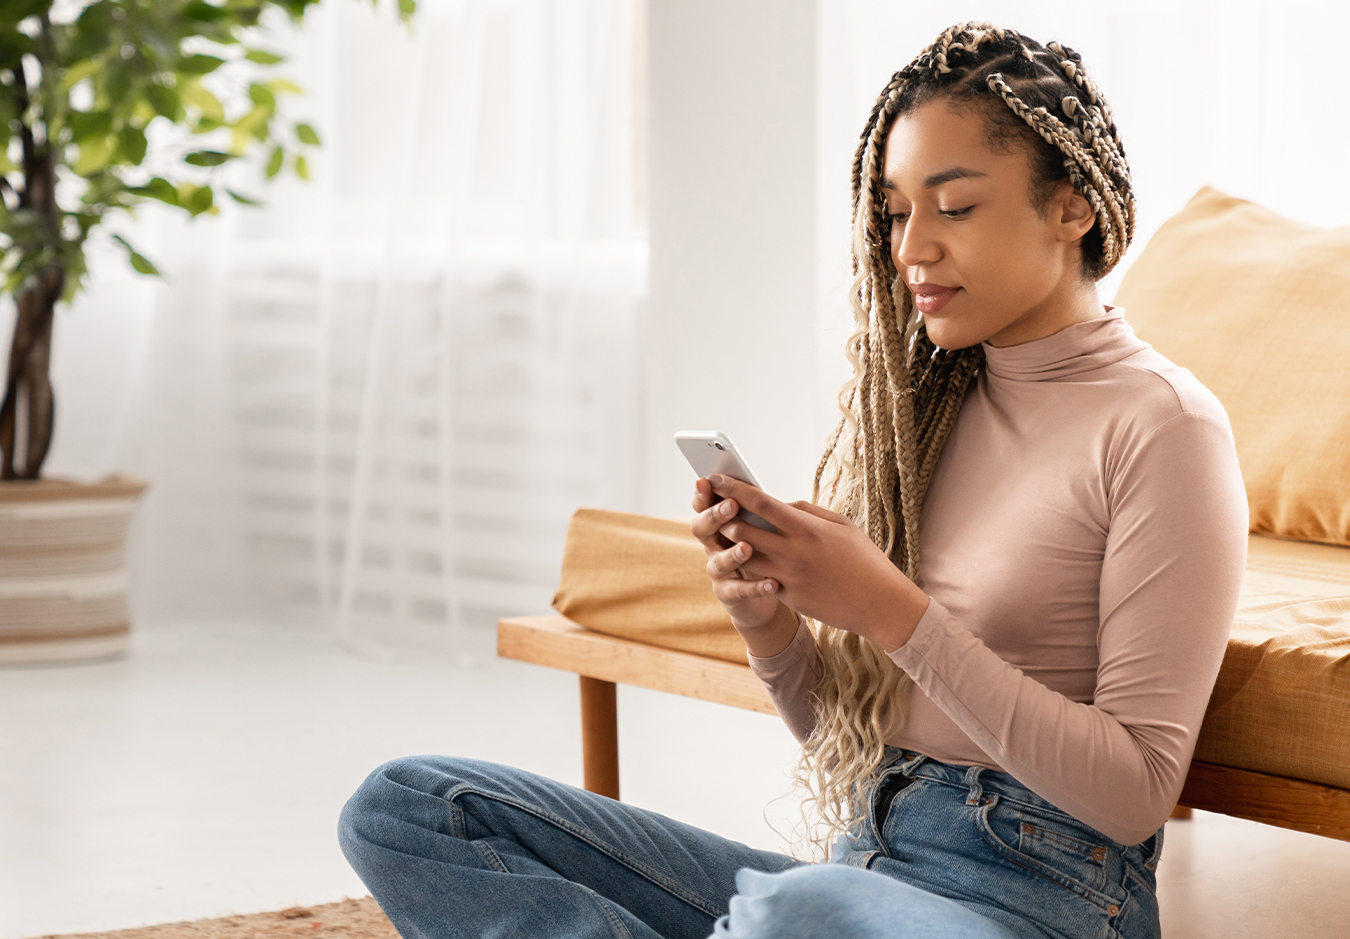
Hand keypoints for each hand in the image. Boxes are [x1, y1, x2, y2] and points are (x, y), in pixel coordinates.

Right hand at [690, 477, 782, 631]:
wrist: (763, 595)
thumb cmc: (764, 550)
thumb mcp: (760, 527)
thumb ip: (756, 510)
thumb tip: (761, 489)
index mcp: (718, 524)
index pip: (703, 505)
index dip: (703, 494)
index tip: (708, 480)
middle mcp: (712, 545)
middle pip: (702, 529)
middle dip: (715, 516)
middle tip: (731, 506)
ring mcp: (718, 571)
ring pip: (718, 561)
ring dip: (732, 553)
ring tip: (747, 547)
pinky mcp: (727, 594)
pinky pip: (738, 591)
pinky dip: (756, 587)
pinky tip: (773, 582)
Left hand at [697, 475, 930, 651]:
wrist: (881, 604)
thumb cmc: (865, 559)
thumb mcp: (841, 525)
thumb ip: (806, 511)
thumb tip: (777, 503)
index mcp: (807, 528)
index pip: (760, 502)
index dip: (733, 489)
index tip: (716, 480)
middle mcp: (794, 552)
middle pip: (742, 530)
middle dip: (723, 518)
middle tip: (712, 508)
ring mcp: (789, 577)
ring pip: (744, 557)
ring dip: (731, 545)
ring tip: (724, 533)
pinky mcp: (790, 598)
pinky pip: (758, 580)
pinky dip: (749, 568)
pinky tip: (743, 560)